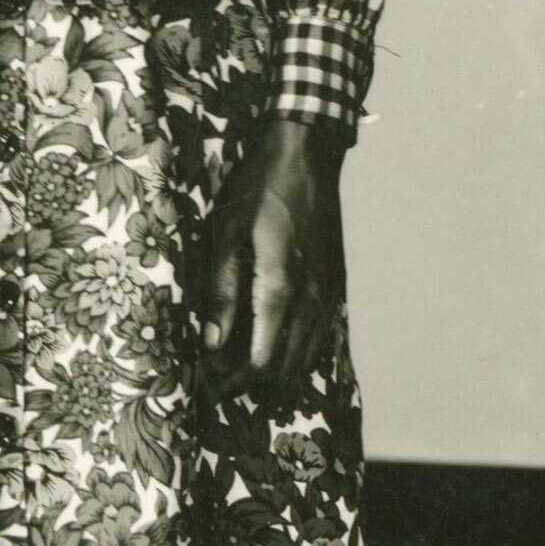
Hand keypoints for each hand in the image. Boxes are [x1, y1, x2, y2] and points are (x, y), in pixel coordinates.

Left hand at [198, 115, 348, 420]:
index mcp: (280, 289)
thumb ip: (221, 293)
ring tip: (248, 382)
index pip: (259, 362)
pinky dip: (301, 356)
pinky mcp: (336, 284)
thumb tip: (211, 345)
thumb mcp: (226, 234)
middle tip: (223, 388)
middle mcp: (312, 300)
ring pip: (309, 357)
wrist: (308, 156)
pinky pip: (322, 337)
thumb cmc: (259, 189)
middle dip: (254, 387)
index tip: (209, 389)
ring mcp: (330, 293)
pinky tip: (281, 353)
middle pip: (287, 369)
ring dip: (280, 377)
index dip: (233, 384)